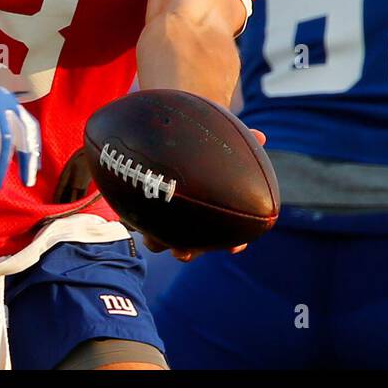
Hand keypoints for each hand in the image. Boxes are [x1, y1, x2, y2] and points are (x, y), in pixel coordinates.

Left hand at [143, 129, 265, 262]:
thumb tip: (261, 135)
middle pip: (186, 247)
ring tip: (150, 236)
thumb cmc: (202, 150)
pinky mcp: (137, 209)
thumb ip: (238, 142)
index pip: (223, 238)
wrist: (172, 146)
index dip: (230, 245)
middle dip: (186, 251)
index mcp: (206, 216)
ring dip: (156, 241)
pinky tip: (126, 213)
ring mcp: (160, 220)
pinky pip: (133, 220)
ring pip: (158, 241)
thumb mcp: (217, 146)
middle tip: (184, 251)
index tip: (234, 247)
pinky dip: (131, 220)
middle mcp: (184, 223)